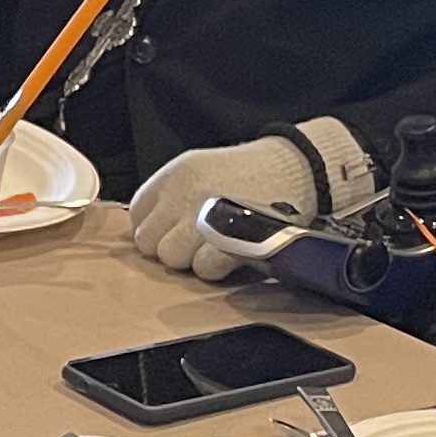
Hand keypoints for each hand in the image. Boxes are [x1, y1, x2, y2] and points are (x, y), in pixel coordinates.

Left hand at [129, 135, 317, 276]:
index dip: (154, 229)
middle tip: (194, 243)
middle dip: (169, 248)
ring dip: (191, 260)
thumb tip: (147, 231)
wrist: (298, 167)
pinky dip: (216, 267)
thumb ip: (170, 197)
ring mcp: (207, 217)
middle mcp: (185, 194)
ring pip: (172, 259)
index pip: (137, 215)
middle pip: (149, 243)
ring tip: (215, 246)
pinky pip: (203, 269)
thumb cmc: (248, 174)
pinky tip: (231, 252)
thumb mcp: (200, 169)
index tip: (172, 232)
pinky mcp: (232, 239)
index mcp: (174, 175)